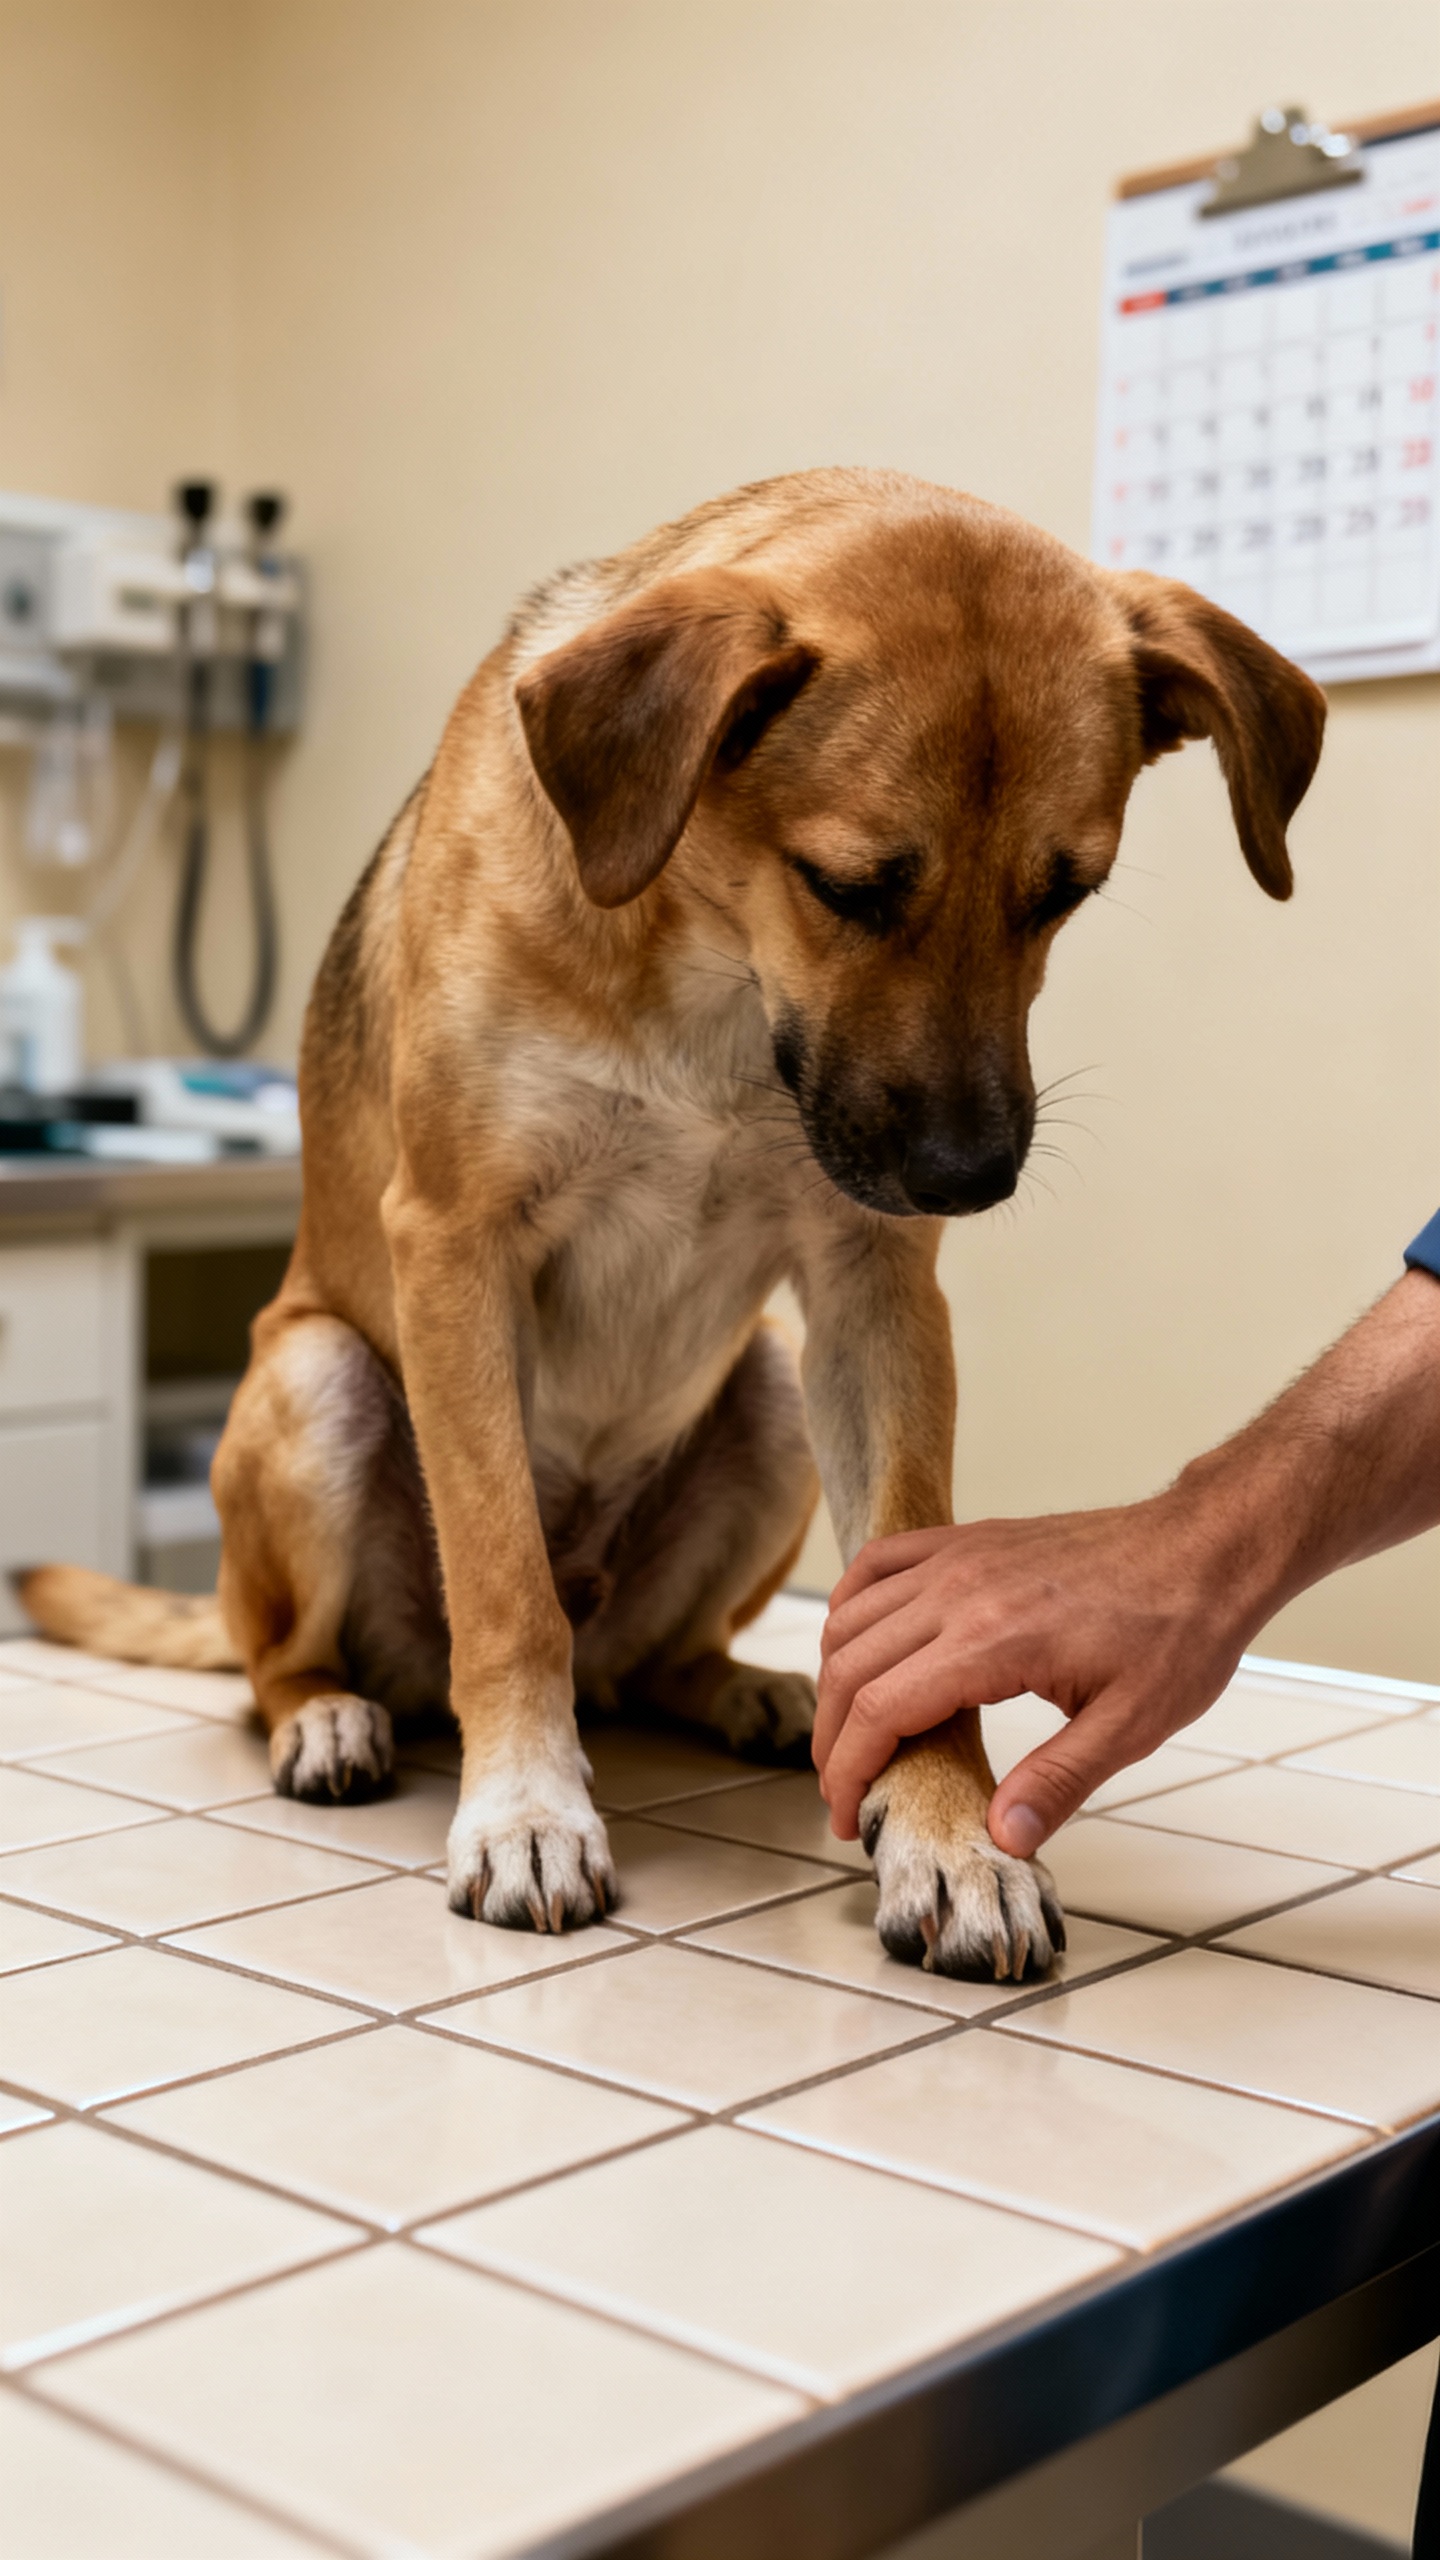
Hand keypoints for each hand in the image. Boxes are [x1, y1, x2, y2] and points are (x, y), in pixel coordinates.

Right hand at [813, 1497, 1253, 1853]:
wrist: (1204, 1548)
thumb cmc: (1177, 1632)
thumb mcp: (1131, 1724)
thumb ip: (1060, 1781)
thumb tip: (1003, 1839)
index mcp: (992, 1641)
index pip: (878, 1709)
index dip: (847, 1771)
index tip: (846, 1816)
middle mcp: (958, 1590)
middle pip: (850, 1666)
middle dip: (830, 1739)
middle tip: (843, 1791)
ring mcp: (958, 1557)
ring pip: (852, 1616)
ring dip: (833, 1679)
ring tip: (849, 1735)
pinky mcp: (967, 1538)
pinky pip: (878, 1563)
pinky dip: (851, 1606)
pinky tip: (858, 1643)